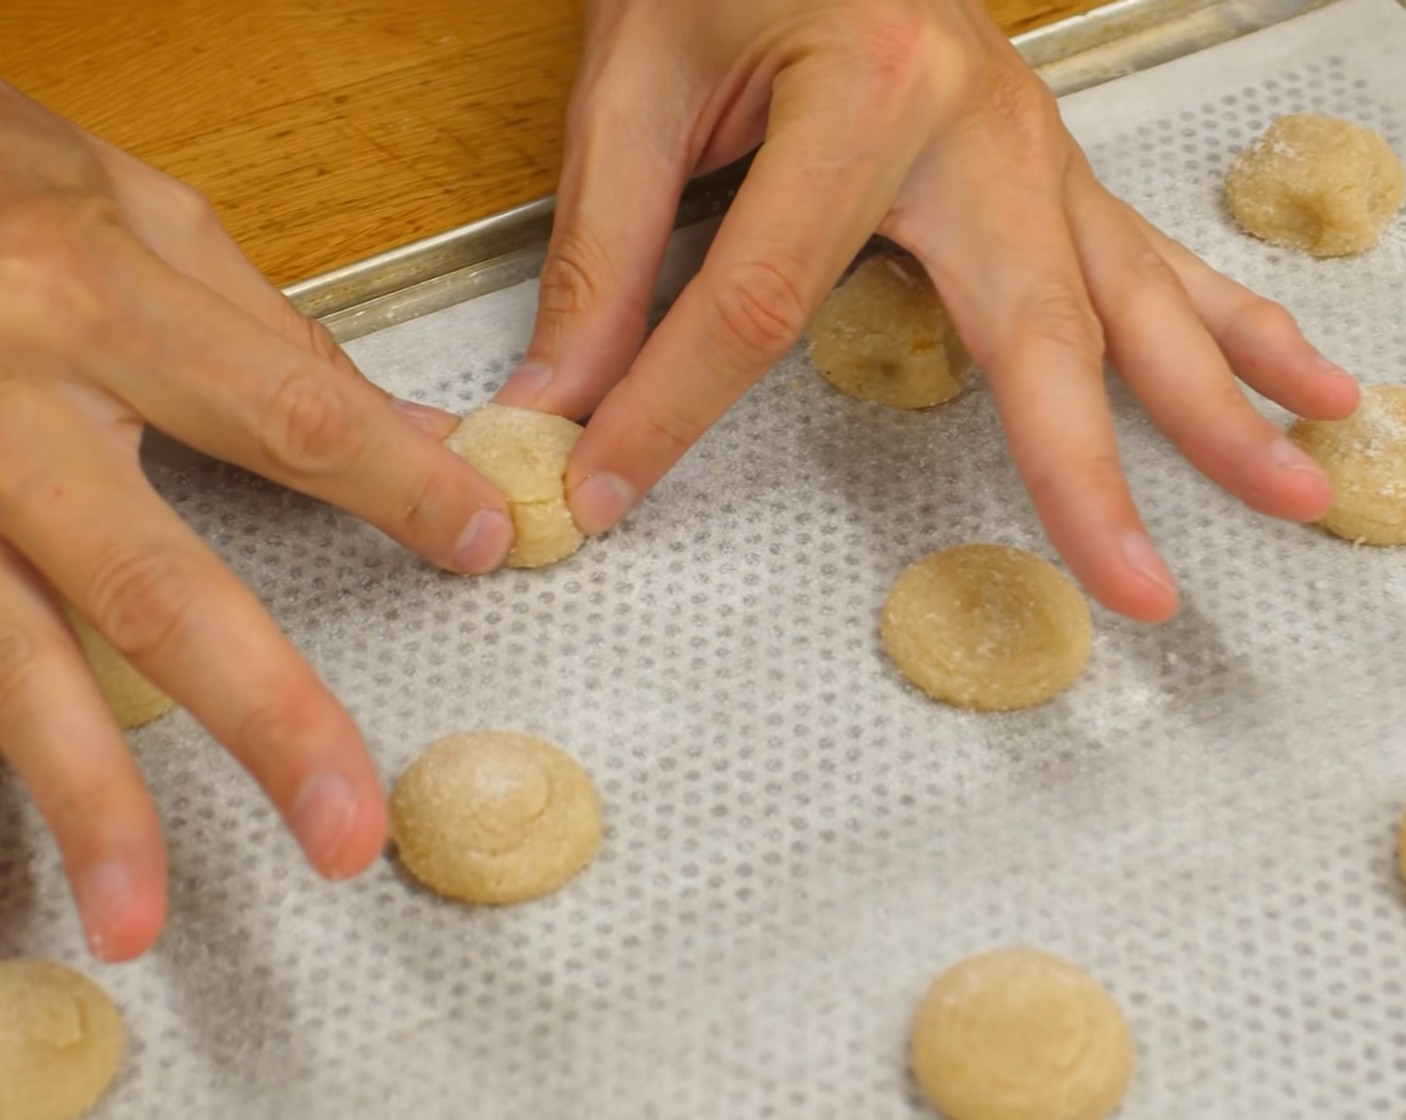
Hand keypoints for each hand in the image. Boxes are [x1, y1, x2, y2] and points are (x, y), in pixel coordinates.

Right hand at [0, 84, 514, 959]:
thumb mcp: (140, 214)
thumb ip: (272, 338)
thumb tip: (412, 432)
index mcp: (98, 299)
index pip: (295, 419)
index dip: (402, 489)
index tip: (482, 545)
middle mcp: (7, 402)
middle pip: (155, 587)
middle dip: (261, 717)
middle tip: (344, 828)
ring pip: (11, 658)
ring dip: (80, 800)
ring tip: (134, 918)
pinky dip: (1, 747)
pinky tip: (29, 850)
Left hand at [499, 0, 1358, 620]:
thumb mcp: (638, 85)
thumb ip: (606, 255)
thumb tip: (560, 402)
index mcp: (869, 92)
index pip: (761, 303)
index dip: (675, 411)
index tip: (610, 491)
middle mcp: (982, 126)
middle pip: (1037, 329)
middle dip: (1089, 469)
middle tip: (1146, 589)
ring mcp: (1033, 149)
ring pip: (1137, 296)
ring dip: (1221, 401)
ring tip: (1301, 481)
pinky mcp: (1043, 171)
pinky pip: (1147, 258)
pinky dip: (1221, 327)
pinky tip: (1294, 376)